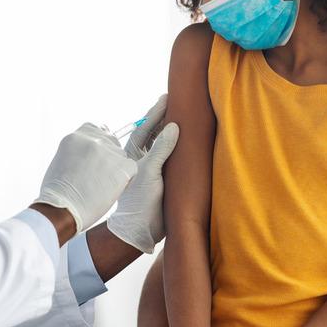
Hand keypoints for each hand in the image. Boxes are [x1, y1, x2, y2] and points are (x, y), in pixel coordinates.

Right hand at [35, 123, 136, 231]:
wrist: (61, 210)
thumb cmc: (57, 194)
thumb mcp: (61, 162)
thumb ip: (77, 151)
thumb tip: (89, 152)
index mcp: (75, 137)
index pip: (95, 130)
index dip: (98, 144)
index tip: (94, 159)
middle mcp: (93, 140)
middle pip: (111, 141)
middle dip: (108, 156)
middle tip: (98, 177)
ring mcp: (109, 152)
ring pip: (121, 156)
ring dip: (116, 169)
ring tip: (101, 187)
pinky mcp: (123, 166)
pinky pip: (131, 169)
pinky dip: (125, 181)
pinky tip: (111, 191)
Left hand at [107, 96, 179, 252]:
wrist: (142, 229)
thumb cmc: (139, 200)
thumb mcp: (150, 171)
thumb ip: (161, 148)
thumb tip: (173, 126)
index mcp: (135, 152)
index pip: (146, 126)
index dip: (157, 111)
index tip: (168, 97)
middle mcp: (145, 157)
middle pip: (157, 132)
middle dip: (167, 117)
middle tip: (181, 100)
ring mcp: (156, 166)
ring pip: (166, 143)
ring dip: (176, 130)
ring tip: (188, 115)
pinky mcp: (166, 176)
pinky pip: (175, 156)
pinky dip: (182, 146)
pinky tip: (192, 140)